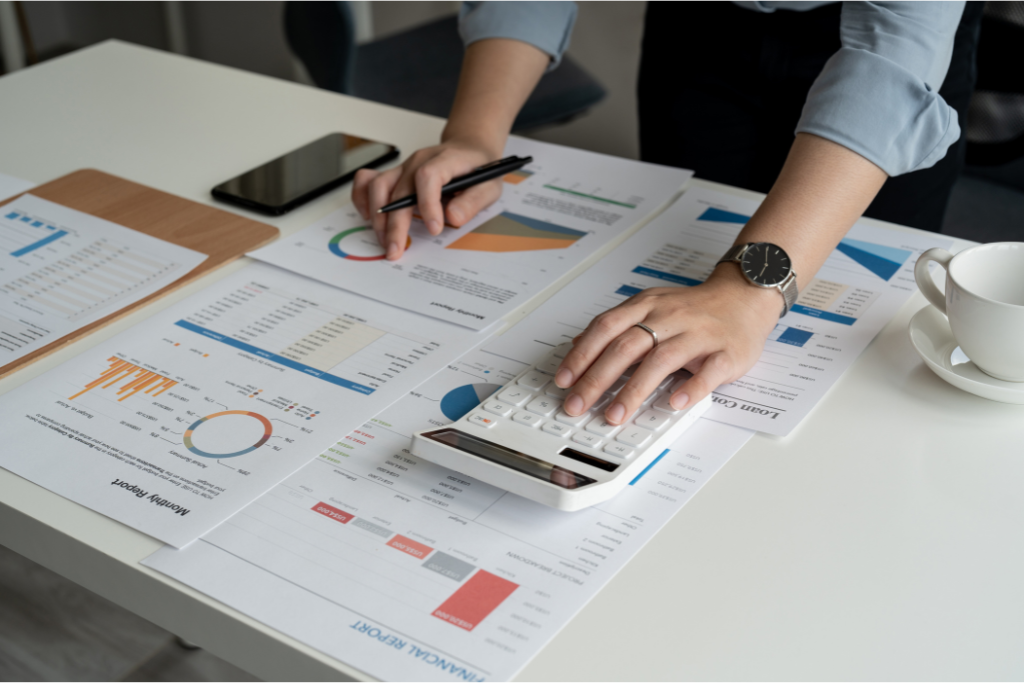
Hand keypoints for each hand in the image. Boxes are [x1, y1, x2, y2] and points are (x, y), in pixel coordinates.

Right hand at [352, 139, 503, 259]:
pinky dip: (362, 199)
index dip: (428, 203)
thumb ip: (473, 201)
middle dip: (395, 224)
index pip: (429, 176)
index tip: (434, 228)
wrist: (467, 149)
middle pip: (399, 189)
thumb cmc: (477, 169)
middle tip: (396, 250)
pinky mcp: (394, 175)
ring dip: (377, 216)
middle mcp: (418, 161)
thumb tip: (453, 217)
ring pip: (377, 185)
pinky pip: (366, 181)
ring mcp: (403, 167)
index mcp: (445, 160)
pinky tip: (369, 218)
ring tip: (385, 240)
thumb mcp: (489, 185)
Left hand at [553, 266, 781, 424]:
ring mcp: (698, 335)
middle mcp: (669, 318)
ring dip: (634, 390)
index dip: (582, 356)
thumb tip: (579, 348)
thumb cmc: (693, 309)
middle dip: (597, 379)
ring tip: (616, 414)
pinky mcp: (726, 353)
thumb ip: (616, 327)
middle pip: (626, 347)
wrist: (744, 296)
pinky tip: (674, 403)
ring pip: (661, 360)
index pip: (605, 328)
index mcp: (647, 306)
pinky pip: (707, 372)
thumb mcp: (650, 308)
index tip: (564, 380)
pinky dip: (690, 389)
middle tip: (578, 405)